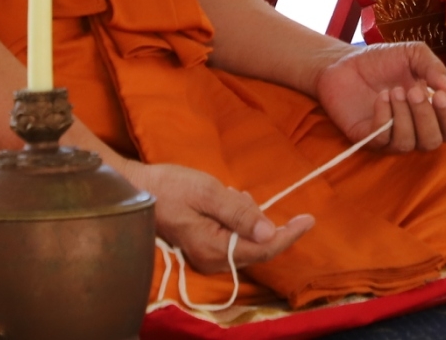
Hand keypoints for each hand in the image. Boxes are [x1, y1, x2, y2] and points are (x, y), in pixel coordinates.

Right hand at [121, 159, 310, 273]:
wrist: (136, 189)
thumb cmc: (170, 186)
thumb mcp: (208, 193)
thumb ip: (239, 212)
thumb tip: (269, 231)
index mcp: (215, 248)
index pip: (264, 248)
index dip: (289, 234)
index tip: (309, 219)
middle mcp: (212, 259)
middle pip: (258, 248)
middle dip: (267, 224)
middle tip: (253, 195)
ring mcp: (206, 254)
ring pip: (246, 241)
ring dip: (249, 218)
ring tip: (233, 194)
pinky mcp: (203, 245)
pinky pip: (233, 237)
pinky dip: (238, 218)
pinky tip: (228, 200)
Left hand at [313, 43, 445, 152]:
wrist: (344, 62)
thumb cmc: (382, 61)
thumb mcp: (413, 54)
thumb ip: (433, 67)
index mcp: (429, 112)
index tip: (440, 95)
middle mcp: (413, 129)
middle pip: (432, 142)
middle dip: (426, 117)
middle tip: (412, 90)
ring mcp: (389, 136)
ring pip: (407, 143)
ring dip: (404, 116)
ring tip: (394, 90)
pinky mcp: (366, 138)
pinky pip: (382, 138)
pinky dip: (384, 116)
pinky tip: (381, 97)